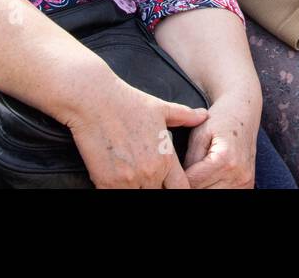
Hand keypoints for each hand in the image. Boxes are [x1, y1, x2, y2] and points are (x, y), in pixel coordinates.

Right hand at [61, 69, 208, 187]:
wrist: (95, 100)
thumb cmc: (128, 102)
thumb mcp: (161, 108)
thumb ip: (185, 116)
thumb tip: (203, 115)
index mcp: (166, 158)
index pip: (181, 189)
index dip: (177, 188)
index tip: (168, 184)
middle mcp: (150, 173)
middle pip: (159, 194)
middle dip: (155, 188)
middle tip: (146, 178)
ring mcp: (128, 180)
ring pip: (138, 197)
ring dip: (136, 190)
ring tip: (131, 178)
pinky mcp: (106, 183)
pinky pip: (115, 196)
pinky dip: (116, 190)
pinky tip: (114, 180)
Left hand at [182, 93, 258, 189]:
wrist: (244, 113)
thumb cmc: (220, 119)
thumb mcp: (199, 134)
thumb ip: (189, 159)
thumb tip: (180, 179)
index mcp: (226, 159)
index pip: (193, 182)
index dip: (178, 178)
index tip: (169, 174)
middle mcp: (239, 174)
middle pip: (202, 192)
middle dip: (188, 185)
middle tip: (178, 175)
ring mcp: (245, 182)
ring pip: (211, 195)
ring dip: (200, 187)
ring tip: (191, 176)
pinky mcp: (247, 186)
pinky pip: (223, 194)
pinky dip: (211, 188)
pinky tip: (205, 179)